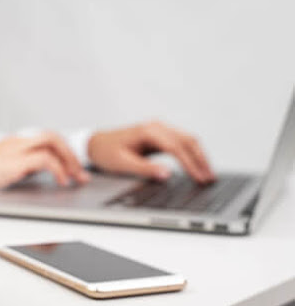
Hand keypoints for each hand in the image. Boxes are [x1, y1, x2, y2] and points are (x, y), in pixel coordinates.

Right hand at [0, 132, 90, 198]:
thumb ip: (18, 167)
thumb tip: (35, 175)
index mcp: (13, 143)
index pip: (45, 138)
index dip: (63, 151)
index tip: (73, 167)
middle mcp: (16, 142)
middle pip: (53, 136)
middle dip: (71, 154)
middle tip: (81, 173)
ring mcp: (15, 149)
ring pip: (53, 142)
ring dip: (69, 160)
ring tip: (76, 178)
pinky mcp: (13, 161)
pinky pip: (44, 160)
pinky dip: (58, 169)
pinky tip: (60, 182)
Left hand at [87, 121, 214, 182]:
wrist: (96, 144)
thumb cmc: (106, 152)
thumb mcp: (122, 163)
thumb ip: (145, 169)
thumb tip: (167, 174)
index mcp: (147, 131)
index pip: (176, 147)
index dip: (190, 164)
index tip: (199, 178)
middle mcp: (156, 126)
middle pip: (187, 141)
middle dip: (201, 160)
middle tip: (210, 179)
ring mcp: (159, 129)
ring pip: (188, 140)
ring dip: (200, 157)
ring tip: (208, 175)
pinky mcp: (160, 136)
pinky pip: (181, 143)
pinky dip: (192, 154)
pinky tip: (198, 167)